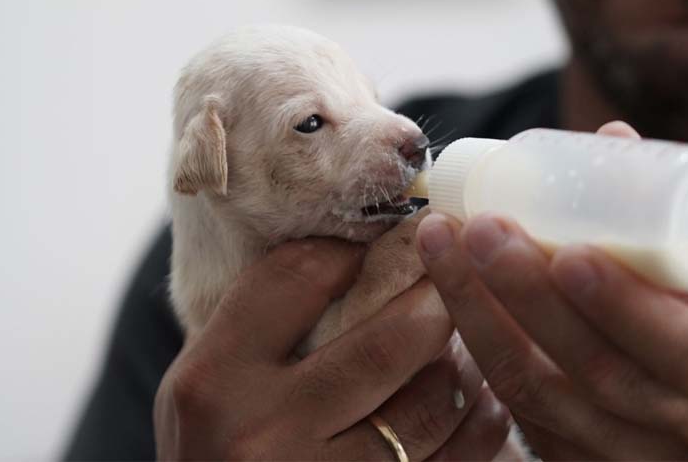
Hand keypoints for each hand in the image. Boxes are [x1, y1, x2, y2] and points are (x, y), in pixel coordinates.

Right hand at [154, 238, 513, 459]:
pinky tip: (479, 405)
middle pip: (385, 343)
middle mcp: (262, 431)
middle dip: (435, 305)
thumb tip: (347, 251)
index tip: (378, 247)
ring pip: (431, 405)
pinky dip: (480, 426)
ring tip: (464, 349)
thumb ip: (257, 326)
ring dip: (464, 367)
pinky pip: (453, 461)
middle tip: (450, 287)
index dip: (350, 251)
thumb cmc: (213, 449)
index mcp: (214, 379)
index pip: (297, 278)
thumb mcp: (207, 384)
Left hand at [415, 121, 687, 459]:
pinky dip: (475, 342)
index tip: (568, 251)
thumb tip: (611, 140)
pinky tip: (447, 290)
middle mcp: (686, 424)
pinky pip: (515, 406)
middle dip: (525, 295)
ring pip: (538, 393)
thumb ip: (673, 216)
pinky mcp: (577, 456)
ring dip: (478, 315)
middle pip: (594, 371)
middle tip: (478, 227)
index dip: (624, 305)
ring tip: (441, 246)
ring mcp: (626, 451)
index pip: (687, 350)